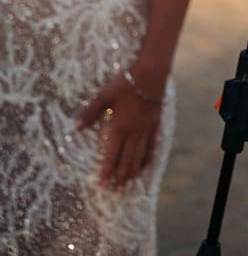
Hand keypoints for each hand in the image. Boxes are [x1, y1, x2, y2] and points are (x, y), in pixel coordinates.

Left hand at [75, 72, 162, 188]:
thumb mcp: (105, 95)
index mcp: (119, 127)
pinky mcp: (155, 125)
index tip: (102, 184)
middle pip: (126, 159)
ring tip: (128, 184)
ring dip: (132, 171)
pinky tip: (146, 167)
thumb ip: (90, 112)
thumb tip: (74, 127)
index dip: (106, 170)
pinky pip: (152, 146)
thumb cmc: (126, 83)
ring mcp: (145, 130)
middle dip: (119, 176)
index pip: (111, 155)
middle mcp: (133, 132)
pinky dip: (148, 158)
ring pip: (138, 156)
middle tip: (115, 191)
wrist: (151, 75)